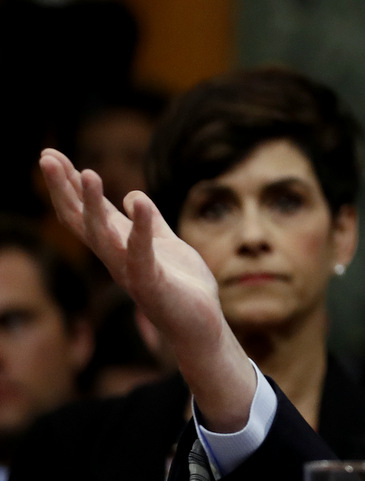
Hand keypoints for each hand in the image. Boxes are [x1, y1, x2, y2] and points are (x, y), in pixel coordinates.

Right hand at [38, 148, 256, 429]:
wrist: (200, 326)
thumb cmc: (182, 287)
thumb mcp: (166, 244)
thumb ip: (150, 223)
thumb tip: (133, 195)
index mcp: (119, 245)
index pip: (87, 211)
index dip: (69, 184)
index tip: (51, 155)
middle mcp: (117, 257)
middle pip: (82, 219)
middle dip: (65, 188)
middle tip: (47, 156)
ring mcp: (131, 271)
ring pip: (104, 234)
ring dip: (95, 204)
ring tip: (89, 172)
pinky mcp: (152, 283)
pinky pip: (142, 253)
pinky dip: (140, 227)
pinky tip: (138, 201)